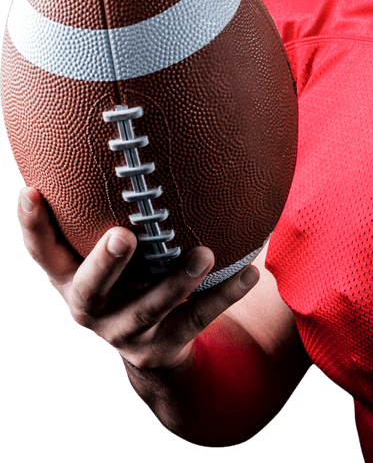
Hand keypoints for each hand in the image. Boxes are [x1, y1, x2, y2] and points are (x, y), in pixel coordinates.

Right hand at [17, 186, 259, 371]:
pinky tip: (250, 271)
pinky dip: (224, 294)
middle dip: (104, 263)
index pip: (44, 251)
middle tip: (124, 236)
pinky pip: (198, 318)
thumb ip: (116, 200)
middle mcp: (90, 306)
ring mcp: (125, 331)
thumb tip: (138, 116)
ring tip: (204, 254)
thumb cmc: (134, 269)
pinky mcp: (163, 346)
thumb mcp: (116, 240)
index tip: (33, 191)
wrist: (155, 344)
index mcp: (71, 275)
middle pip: (88, 288)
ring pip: (148, 308)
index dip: (33, 225)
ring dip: (175, 280)